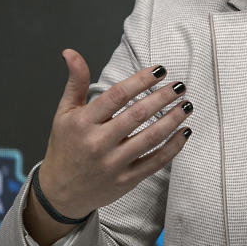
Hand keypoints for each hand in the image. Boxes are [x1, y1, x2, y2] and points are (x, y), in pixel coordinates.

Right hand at [30, 49, 191, 226]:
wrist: (59, 192)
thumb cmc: (65, 146)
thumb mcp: (64, 113)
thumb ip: (75, 83)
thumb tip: (71, 52)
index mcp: (82, 123)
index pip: (117, 96)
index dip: (141, 80)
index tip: (161, 70)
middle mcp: (97, 143)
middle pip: (138, 114)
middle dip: (163, 97)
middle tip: (180, 86)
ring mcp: (113, 164)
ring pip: (151, 138)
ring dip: (173, 119)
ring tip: (187, 105)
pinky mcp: (126, 180)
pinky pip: (156, 161)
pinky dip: (174, 146)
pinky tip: (184, 131)